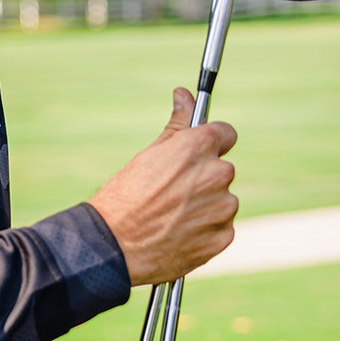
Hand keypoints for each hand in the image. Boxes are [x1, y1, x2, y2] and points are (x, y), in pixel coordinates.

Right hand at [90, 89, 236, 286]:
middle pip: (221, 170)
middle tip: (174, 194)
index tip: (199, 154)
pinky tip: (179, 234)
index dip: (212, 143)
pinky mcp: (222, 237)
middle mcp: (217, 174)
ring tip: (173, 217)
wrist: (113, 246)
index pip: (226, 134)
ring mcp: (222, 208)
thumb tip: (184, 94)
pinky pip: (220, 229)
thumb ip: (177, 125)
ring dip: (206, 207)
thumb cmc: (125, 197)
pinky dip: (205, 232)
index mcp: (199, 147)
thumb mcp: (150, 155)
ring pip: (222, 201)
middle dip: (203, 179)